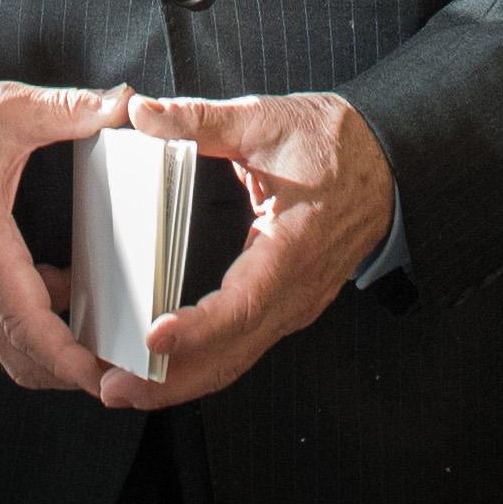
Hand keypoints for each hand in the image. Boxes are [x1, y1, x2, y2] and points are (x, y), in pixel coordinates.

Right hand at [0, 77, 129, 400]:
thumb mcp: (10, 108)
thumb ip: (69, 109)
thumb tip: (126, 103)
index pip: (27, 322)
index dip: (67, 358)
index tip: (104, 377)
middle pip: (22, 352)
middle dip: (71, 372)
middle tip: (125, 374)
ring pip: (13, 343)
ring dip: (59, 352)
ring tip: (113, 345)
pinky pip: (8, 319)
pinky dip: (45, 324)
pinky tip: (81, 294)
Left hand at [114, 91, 396, 408]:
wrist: (389, 161)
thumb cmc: (333, 143)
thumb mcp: (266, 120)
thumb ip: (200, 120)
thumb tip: (141, 113)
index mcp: (294, 246)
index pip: (243, 303)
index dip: (198, 328)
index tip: (154, 338)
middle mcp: (297, 290)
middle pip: (233, 353)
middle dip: (172, 381)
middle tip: (113, 389)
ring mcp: (296, 305)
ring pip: (238, 359)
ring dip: (183, 381)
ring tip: (125, 390)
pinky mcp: (289, 307)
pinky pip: (245, 347)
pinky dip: (204, 365)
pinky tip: (166, 368)